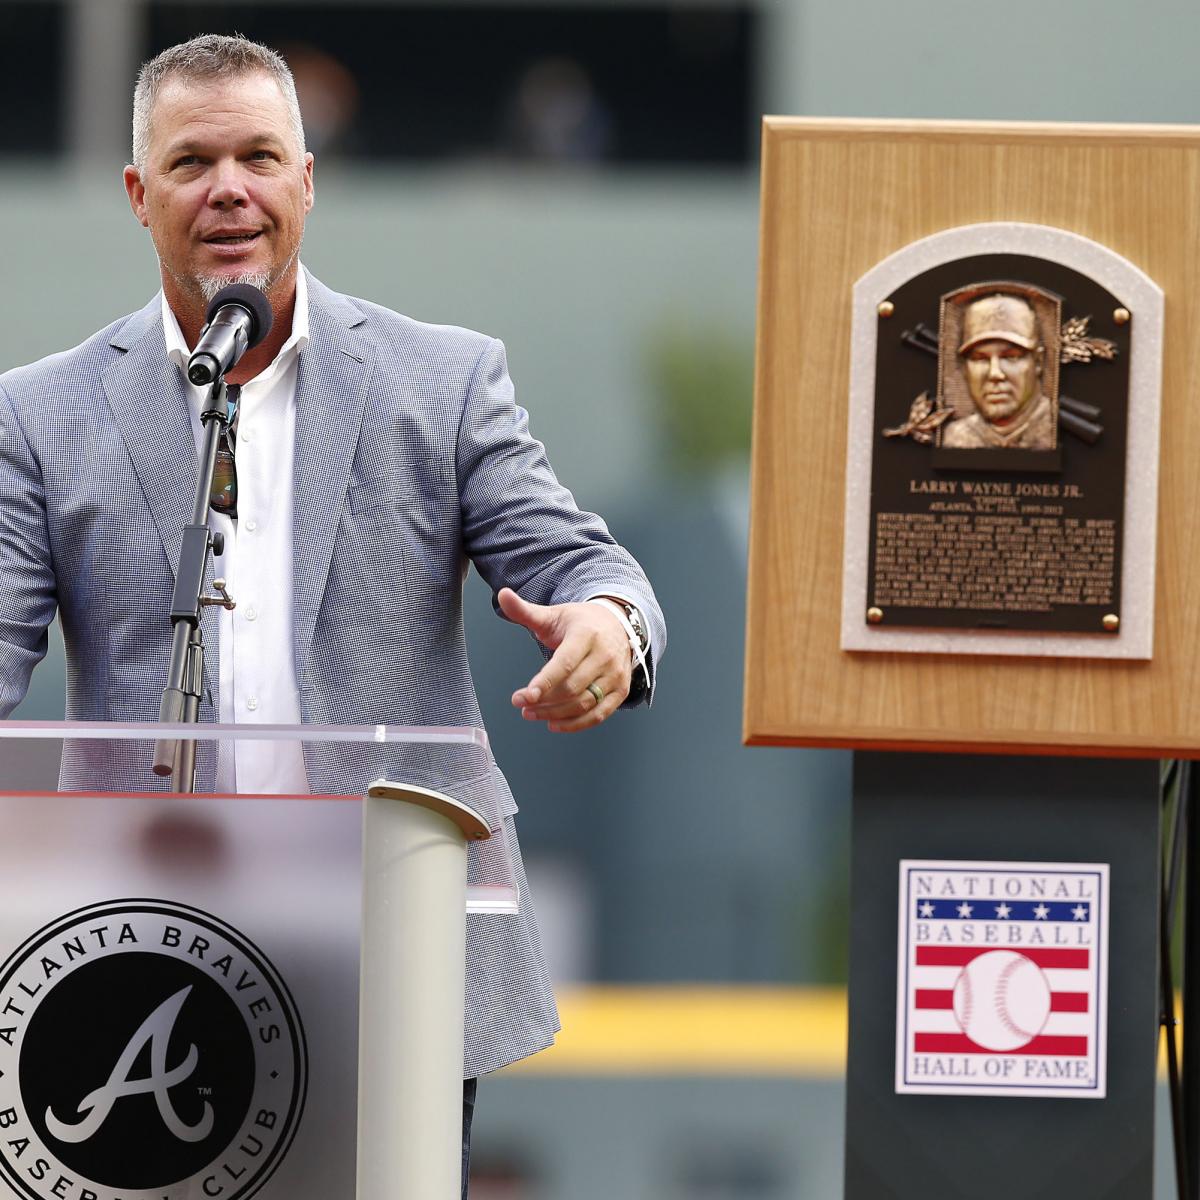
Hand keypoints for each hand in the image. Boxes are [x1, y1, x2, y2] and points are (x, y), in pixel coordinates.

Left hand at [500, 587, 631, 732]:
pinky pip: (598, 714)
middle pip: (572, 688)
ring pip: (584, 704)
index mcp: (587, 634)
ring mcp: (615, 675)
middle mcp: (605, 656)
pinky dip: (575, 724)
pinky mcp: (621, 691)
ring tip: (532, 713)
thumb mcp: (553, 614)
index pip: (565, 663)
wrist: (617, 625)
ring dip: (554, 714)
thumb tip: (502, 595)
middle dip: (543, 701)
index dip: (544, 682)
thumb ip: (525, 611)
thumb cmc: (580, 623)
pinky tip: (554, 724)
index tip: (523, 696)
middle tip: (521, 704)